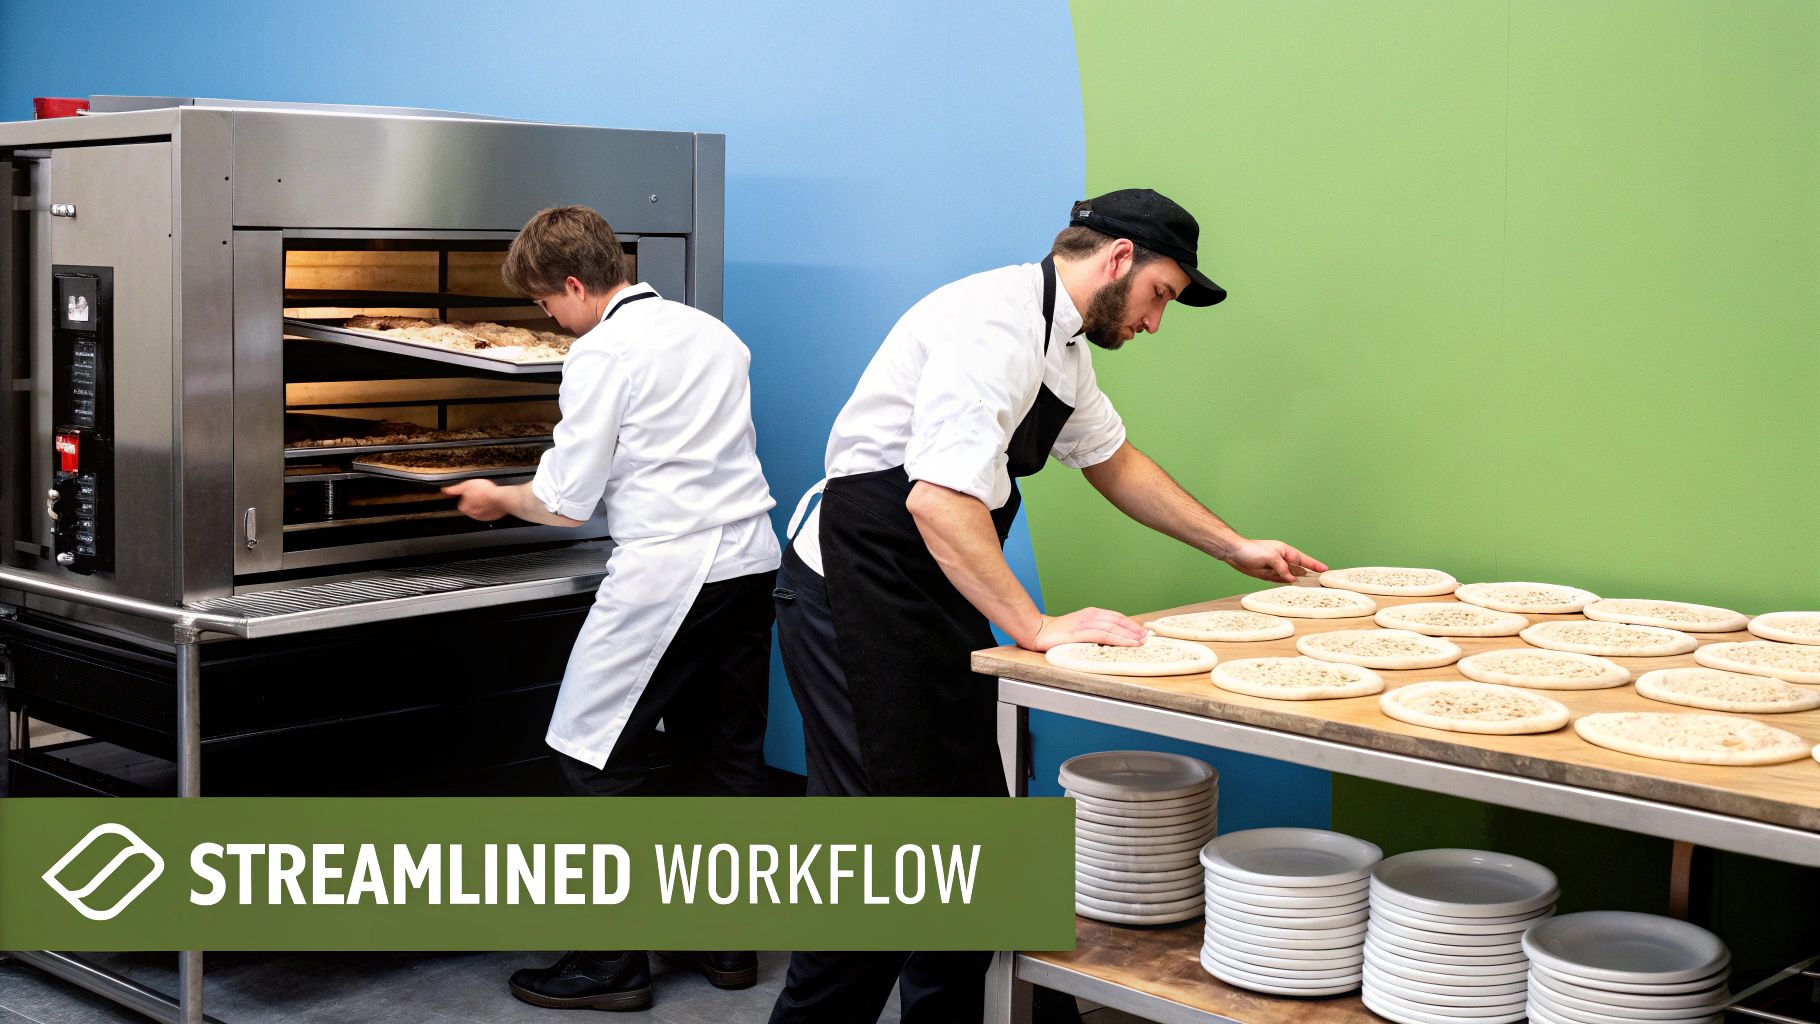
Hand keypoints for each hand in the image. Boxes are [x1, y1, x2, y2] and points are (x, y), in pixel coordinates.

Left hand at [441, 479, 509, 520]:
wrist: (501, 498)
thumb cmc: (485, 491)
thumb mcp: (466, 485)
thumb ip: (454, 489)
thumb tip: (444, 490)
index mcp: (463, 507)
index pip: (460, 502)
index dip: (465, 495)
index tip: (471, 491)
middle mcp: (471, 514)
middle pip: (469, 507)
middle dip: (473, 501)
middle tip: (479, 493)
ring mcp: (482, 517)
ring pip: (478, 510)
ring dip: (481, 505)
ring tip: (486, 497)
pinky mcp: (490, 518)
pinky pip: (487, 513)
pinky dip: (488, 509)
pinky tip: (491, 502)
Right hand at [1020, 607, 1146, 651]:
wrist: (1037, 631)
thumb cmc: (1058, 632)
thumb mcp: (1079, 628)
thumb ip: (1093, 630)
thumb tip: (1111, 639)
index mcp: (1091, 613)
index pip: (1116, 617)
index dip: (1131, 624)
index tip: (1142, 632)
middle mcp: (1090, 615)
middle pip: (1118, 621)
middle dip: (1134, 629)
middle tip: (1146, 638)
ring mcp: (1085, 623)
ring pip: (1113, 627)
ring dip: (1129, 635)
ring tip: (1141, 642)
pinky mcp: (1080, 633)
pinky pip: (1104, 636)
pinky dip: (1119, 639)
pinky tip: (1128, 643)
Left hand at [1222, 539, 1326, 583]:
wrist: (1234, 554)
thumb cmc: (1251, 550)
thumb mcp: (1270, 557)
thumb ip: (1282, 568)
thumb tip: (1291, 579)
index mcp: (1285, 552)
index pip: (1303, 559)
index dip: (1314, 565)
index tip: (1325, 570)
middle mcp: (1282, 560)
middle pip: (1298, 570)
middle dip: (1308, 577)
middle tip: (1319, 584)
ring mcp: (1276, 568)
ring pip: (1289, 578)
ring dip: (1296, 583)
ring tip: (1307, 591)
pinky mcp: (1268, 575)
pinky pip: (1280, 582)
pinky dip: (1285, 586)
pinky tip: (1290, 590)